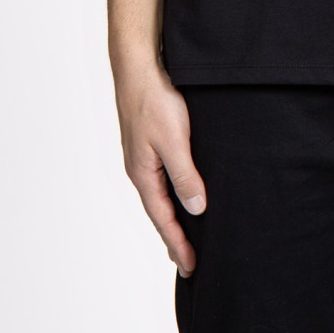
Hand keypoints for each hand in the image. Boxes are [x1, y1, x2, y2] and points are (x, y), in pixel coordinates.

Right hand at [112, 56, 207, 277]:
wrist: (138, 66)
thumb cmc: (154, 100)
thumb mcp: (175, 140)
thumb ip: (185, 175)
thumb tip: (195, 209)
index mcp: (143, 174)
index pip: (162, 219)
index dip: (178, 243)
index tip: (191, 266)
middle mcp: (139, 169)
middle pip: (158, 212)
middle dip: (173, 237)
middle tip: (188, 262)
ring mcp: (142, 156)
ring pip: (159, 195)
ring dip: (172, 217)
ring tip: (184, 236)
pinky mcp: (149, 142)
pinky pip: (161, 178)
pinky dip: (171, 194)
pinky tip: (180, 193)